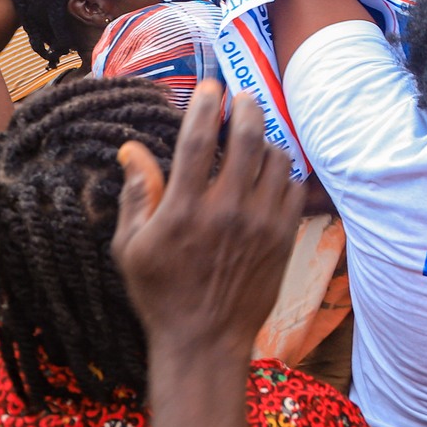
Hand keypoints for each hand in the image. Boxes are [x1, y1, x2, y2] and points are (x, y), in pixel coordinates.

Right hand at [112, 84, 301, 357]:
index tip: (210, 86)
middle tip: (242, 97)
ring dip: (267, 140)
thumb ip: (137, 193)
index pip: (198, 139)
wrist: (205, 340)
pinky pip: (294, 187)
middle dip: (246, 107)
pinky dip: (285, 172)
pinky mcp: (284, 237)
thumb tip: (132, 148)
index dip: (206, 104)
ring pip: (276, 159)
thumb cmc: (161, 293)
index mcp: (184, 209)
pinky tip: (272, 173)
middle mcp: (226, 210)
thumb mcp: (131, 246)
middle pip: (248, 138)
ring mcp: (260, 223)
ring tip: (255, 138)